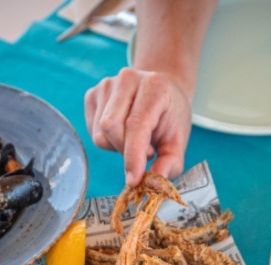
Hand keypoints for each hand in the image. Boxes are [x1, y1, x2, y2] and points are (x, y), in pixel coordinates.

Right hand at [85, 67, 192, 186]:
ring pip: (99, 133)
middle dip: (126, 151)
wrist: (161, 91)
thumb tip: (154, 181)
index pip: (136, 124)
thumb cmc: (169, 115)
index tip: (133, 179)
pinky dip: (108, 140)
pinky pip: (92, 131)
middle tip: (147, 151)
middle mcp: (127, 78)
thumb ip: (171, 161)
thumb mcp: (178, 139)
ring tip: (136, 139)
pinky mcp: (92, 94)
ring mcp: (107, 84)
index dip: (133, 155)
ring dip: (117, 146)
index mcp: (154, 86)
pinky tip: (122, 132)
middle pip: (111, 128)